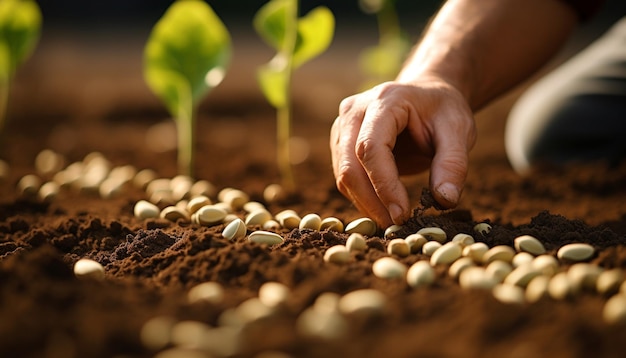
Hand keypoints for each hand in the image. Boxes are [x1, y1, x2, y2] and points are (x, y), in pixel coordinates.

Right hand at [330, 78, 476, 227]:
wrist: (427, 97)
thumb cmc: (442, 111)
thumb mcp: (459, 130)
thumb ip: (453, 164)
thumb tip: (444, 201)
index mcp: (384, 101)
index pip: (371, 147)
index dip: (383, 184)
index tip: (402, 214)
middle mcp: (354, 111)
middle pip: (349, 164)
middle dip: (371, 201)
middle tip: (396, 226)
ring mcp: (342, 127)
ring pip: (343, 175)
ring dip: (365, 203)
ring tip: (393, 220)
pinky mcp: (340, 144)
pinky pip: (345, 178)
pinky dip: (363, 198)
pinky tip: (384, 208)